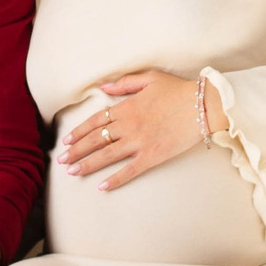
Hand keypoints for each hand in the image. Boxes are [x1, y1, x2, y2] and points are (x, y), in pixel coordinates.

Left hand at [58, 70, 223, 191]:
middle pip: (96, 139)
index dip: (79, 131)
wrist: (203, 104)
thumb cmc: (178, 90)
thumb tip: (103, 87)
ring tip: (72, 172)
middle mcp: (129, 125)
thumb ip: (124, 83)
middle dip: (76, 150)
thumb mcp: (149, 78)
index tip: (67, 140)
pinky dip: (115, 179)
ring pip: (107, 155)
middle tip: (62, 160)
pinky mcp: (153, 156)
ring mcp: (140, 142)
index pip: (96, 120)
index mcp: (127, 106)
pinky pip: (129, 170)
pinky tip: (102, 187)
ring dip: (87, 164)